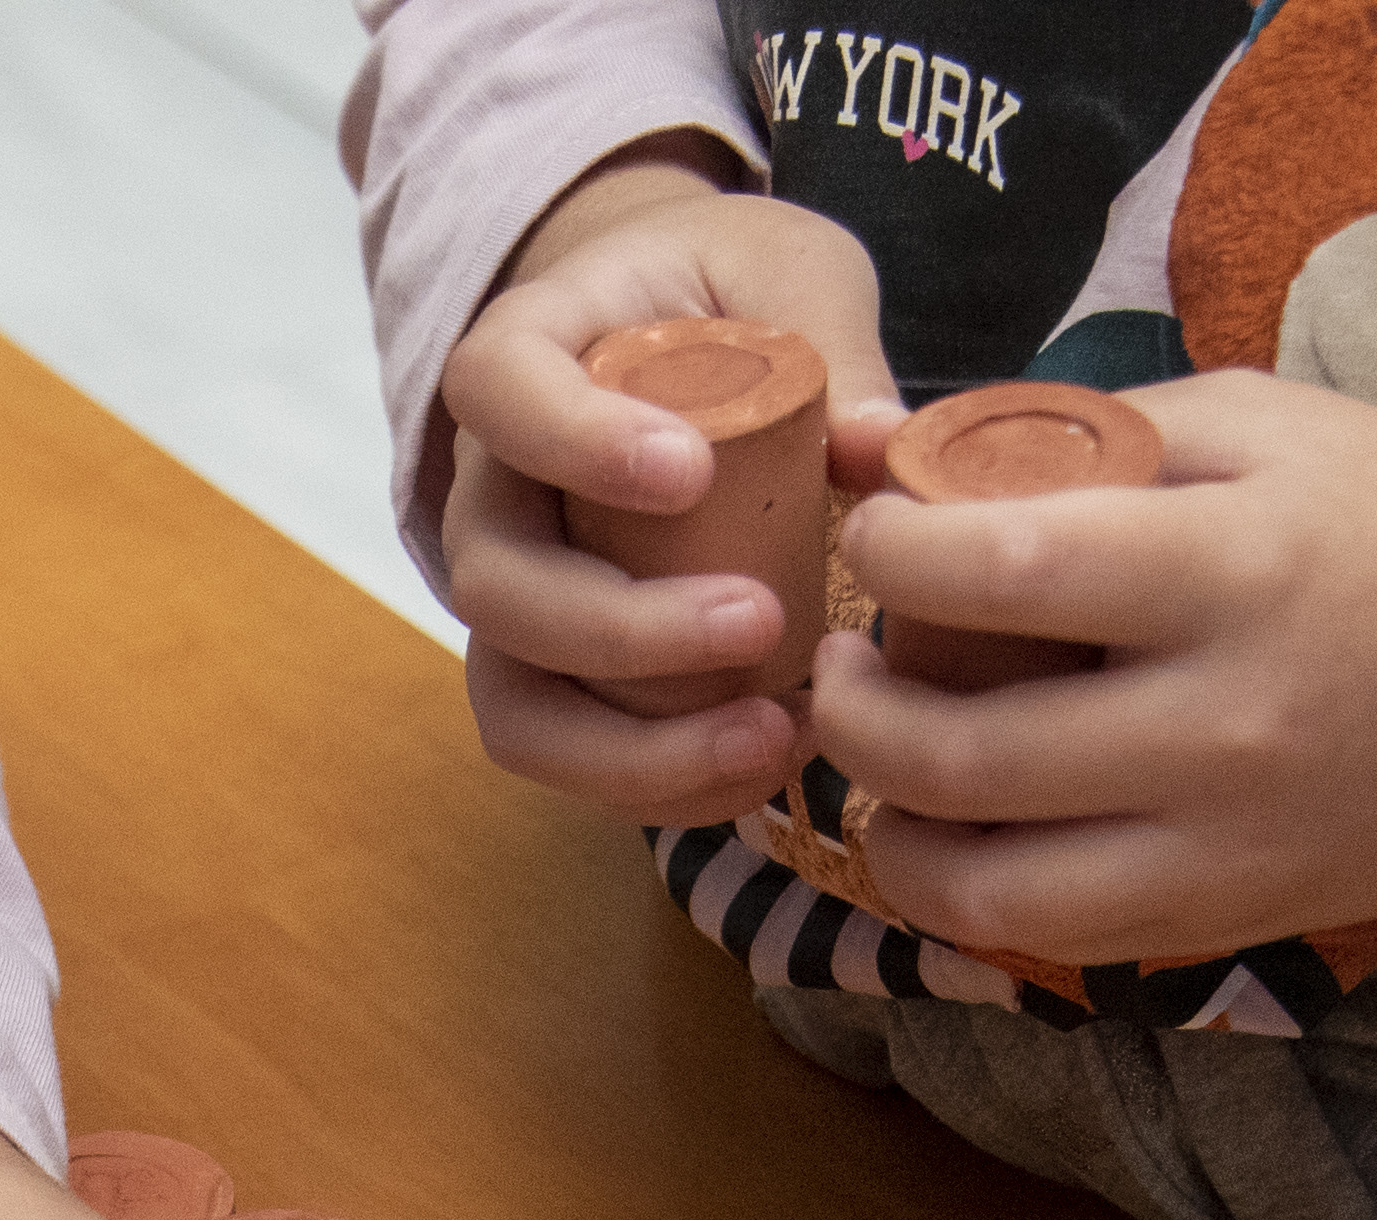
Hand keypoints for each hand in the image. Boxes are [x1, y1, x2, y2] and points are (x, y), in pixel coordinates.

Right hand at [439, 154, 893, 829]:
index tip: (689, 474)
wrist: (677, 341)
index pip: (498, 393)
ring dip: (634, 746)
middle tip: (760, 620)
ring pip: (519, 703)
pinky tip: (766, 763)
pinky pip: (571, 757)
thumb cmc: (725, 294)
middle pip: (499, 585)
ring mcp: (517, 598)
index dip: (574, 444)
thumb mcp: (787, 278)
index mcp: (528, 356)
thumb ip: (830, 343)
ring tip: (772, 736)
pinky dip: (660, 784)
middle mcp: (493, 491)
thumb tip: (884, 448)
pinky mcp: (559, 678)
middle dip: (622, 629)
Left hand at [812, 367, 1376, 962]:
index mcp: (1242, 570)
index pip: (1004, 570)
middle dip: (855, 703)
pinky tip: (951, 823)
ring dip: (889, 820)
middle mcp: (1227, 727)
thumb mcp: (1272, 426)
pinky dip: (960, 889)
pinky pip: (1041, 938)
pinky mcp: (1220, 925)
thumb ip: (1083, 429)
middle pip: (961, 751)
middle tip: (842, 656)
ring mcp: (1222, 848)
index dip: (894, 552)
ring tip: (878, 752)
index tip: (880, 530)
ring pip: (982, 885)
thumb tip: (889, 443)